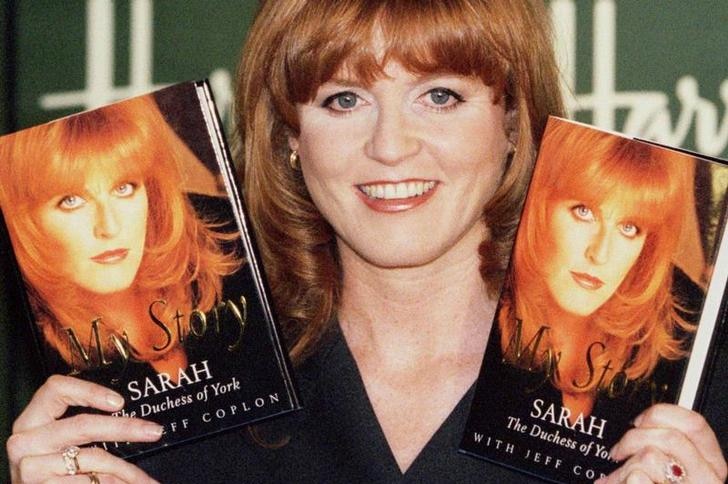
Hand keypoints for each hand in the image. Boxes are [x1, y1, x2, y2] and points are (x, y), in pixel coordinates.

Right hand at [7, 375, 161, 482]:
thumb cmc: (54, 470)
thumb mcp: (61, 444)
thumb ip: (85, 428)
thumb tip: (136, 421)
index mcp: (31, 421)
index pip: (55, 389)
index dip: (89, 390)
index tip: (119, 402)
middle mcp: (25, 442)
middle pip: (83, 424)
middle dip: (125, 428)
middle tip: (154, 432)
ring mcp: (31, 468)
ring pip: (93, 459)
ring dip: (128, 470)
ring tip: (149, 479)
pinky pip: (89, 483)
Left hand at [594, 403, 725, 483]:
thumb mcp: (668, 472)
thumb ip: (665, 449)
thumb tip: (642, 422)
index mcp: (711, 469)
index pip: (696, 424)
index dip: (662, 414)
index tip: (640, 421)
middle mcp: (706, 481)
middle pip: (670, 436)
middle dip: (634, 438)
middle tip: (619, 451)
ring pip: (651, 456)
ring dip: (623, 467)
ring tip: (617, 478)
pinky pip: (636, 477)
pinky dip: (617, 481)